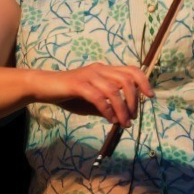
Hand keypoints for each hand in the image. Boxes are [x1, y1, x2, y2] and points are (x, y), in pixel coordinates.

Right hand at [29, 64, 152, 129]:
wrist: (44, 87)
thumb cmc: (69, 95)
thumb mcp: (91, 101)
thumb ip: (107, 105)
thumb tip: (123, 117)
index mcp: (105, 70)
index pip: (131, 70)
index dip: (144, 82)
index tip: (150, 96)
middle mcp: (99, 69)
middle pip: (126, 81)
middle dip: (134, 101)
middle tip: (132, 118)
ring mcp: (89, 75)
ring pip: (114, 91)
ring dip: (122, 109)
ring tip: (123, 123)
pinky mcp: (78, 84)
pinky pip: (98, 97)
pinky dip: (107, 110)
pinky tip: (109, 119)